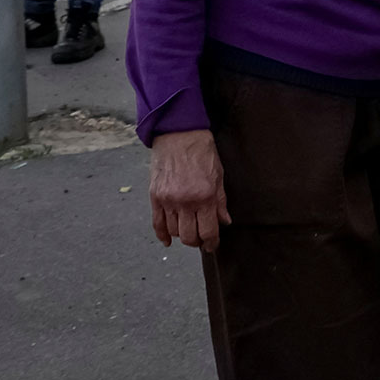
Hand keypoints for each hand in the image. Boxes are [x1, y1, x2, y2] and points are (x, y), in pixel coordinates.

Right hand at [149, 129, 229, 251]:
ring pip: (173, 232)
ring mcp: (168, 200)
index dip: (211, 243)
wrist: (179, 135)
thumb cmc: (202, 153)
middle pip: (189, 236)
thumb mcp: (218, 176)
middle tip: (201, 240)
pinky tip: (168, 241)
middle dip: (197, 242)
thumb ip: (220, 202)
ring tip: (189, 232)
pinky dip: (162, 235)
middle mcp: (185, 202)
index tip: (212, 245)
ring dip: (182, 236)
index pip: (208, 231)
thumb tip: (224, 222)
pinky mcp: (154, 196)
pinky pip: (157, 223)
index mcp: (204, 197)